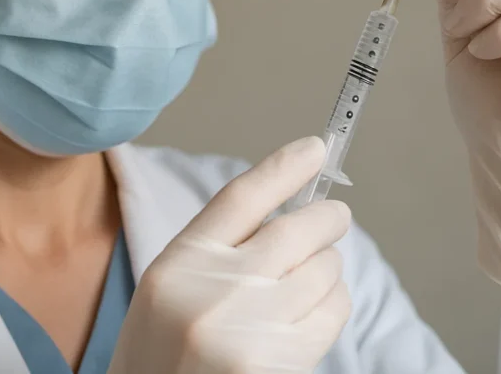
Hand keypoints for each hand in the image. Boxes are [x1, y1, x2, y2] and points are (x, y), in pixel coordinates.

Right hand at [108, 137, 352, 373]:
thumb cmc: (164, 353)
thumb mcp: (171, 288)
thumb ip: (219, 250)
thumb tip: (290, 215)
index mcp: (180, 262)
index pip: (242, 197)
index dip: (284, 167)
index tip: (316, 147)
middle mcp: (215, 289)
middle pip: (296, 230)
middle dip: (327, 220)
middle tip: (336, 218)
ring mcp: (249, 330)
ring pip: (323, 272)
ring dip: (329, 270)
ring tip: (311, 281)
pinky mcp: (278, 365)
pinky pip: (331, 316)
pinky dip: (333, 306)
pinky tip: (314, 314)